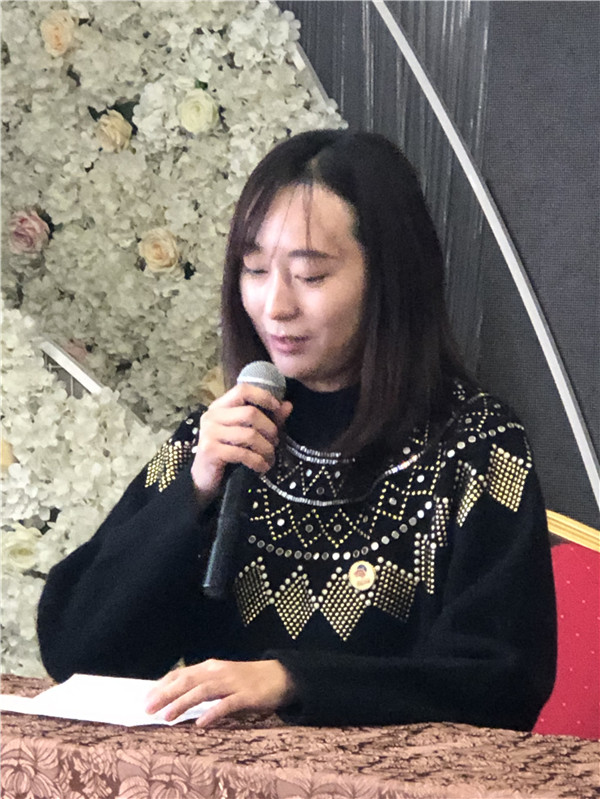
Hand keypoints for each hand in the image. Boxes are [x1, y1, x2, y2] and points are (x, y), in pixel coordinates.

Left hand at [145, 659, 296, 726]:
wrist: (280, 676)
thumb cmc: (247, 679)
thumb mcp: (222, 678)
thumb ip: (203, 685)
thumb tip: (176, 696)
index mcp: (211, 667)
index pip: (182, 673)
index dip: (163, 684)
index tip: (146, 698)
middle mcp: (219, 671)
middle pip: (188, 681)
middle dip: (166, 694)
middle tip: (148, 708)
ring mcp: (233, 683)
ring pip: (203, 691)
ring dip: (184, 703)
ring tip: (168, 716)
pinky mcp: (247, 695)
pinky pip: (227, 704)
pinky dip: (213, 712)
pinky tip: (201, 723)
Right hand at [191, 383, 291, 504]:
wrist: (205, 479)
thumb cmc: (228, 453)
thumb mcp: (247, 433)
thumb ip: (267, 418)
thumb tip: (288, 405)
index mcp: (220, 406)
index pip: (243, 390)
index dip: (263, 396)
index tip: (277, 407)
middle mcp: (212, 415)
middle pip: (250, 413)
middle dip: (269, 429)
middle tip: (275, 442)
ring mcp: (209, 432)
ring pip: (249, 434)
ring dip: (266, 448)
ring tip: (270, 457)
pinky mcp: (210, 450)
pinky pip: (242, 453)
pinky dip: (257, 461)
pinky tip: (262, 467)